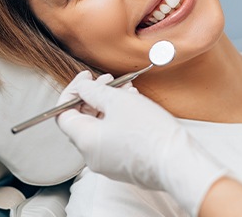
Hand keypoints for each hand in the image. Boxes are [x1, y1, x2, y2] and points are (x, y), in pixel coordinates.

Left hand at [56, 71, 226, 216]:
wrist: (178, 162)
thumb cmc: (149, 133)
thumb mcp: (118, 101)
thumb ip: (94, 91)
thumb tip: (82, 87)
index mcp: (85, 140)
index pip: (63, 114)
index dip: (72, 92)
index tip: (85, 78)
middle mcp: (91, 155)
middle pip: (82, 119)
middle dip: (94, 95)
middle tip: (108, 80)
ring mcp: (108, 162)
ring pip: (101, 126)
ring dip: (109, 104)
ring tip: (127, 89)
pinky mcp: (124, 164)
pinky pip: (113, 137)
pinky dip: (118, 119)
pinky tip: (134, 104)